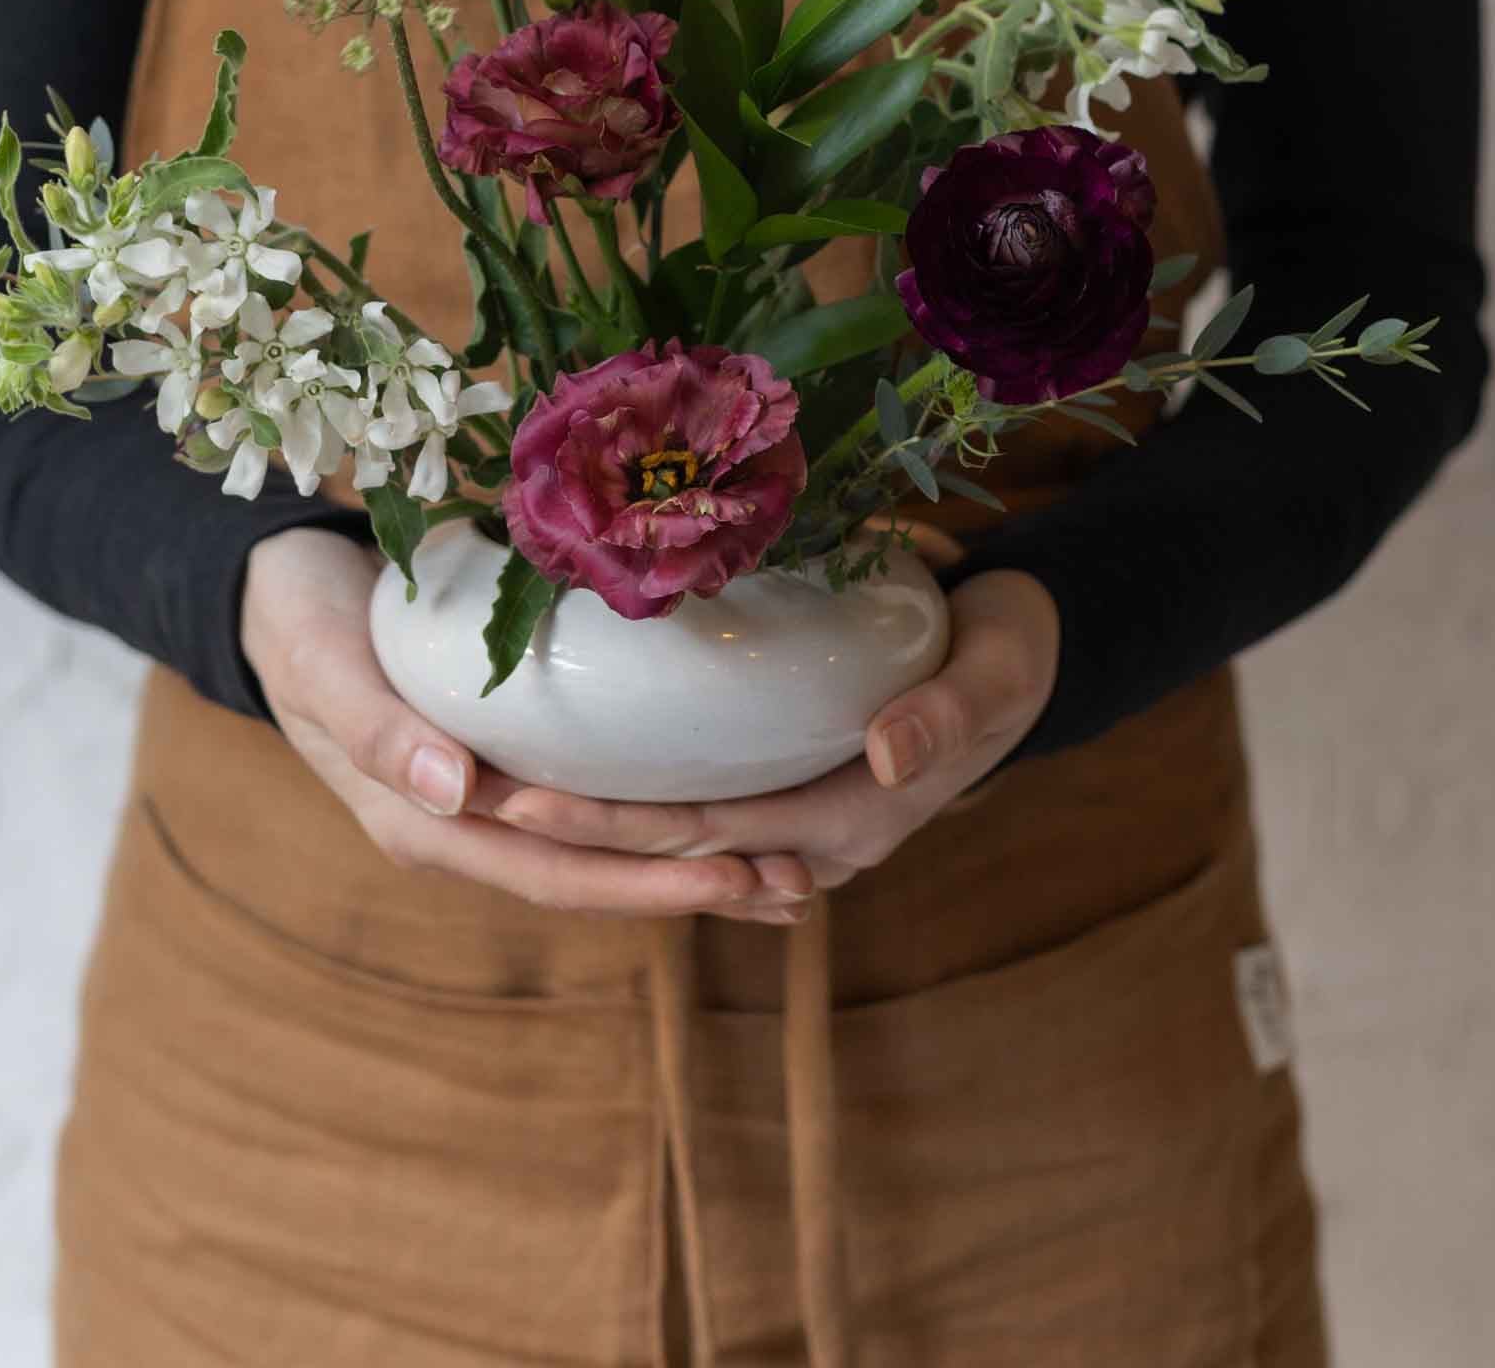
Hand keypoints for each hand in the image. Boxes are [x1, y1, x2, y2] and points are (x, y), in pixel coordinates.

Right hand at [239, 526, 818, 924]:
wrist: (276, 592)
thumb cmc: (302, 621)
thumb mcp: (325, 664)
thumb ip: (377, 729)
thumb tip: (451, 793)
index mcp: (421, 822)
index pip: (555, 870)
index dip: (647, 881)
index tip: (737, 874)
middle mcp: (464, 828)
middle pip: (595, 878)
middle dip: (695, 885)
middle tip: (801, 883)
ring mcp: (485, 801)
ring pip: (600, 852)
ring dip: (690, 865)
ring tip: (789, 870)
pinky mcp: (506, 762)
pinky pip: (592, 806)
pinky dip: (658, 818)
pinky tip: (723, 809)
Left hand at [484, 569, 1059, 895]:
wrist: (1030, 653)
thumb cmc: (1010, 658)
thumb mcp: (994, 679)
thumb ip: (945, 717)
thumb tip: (883, 754)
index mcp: (847, 825)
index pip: (703, 835)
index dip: (610, 829)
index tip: (520, 805)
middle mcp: (811, 839)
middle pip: (667, 840)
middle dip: (566, 829)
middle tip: (464, 797)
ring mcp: (797, 813)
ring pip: (675, 826)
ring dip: (588, 818)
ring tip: (486, 786)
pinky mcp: (787, 779)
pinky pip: (700, 796)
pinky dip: (636, 789)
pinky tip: (570, 760)